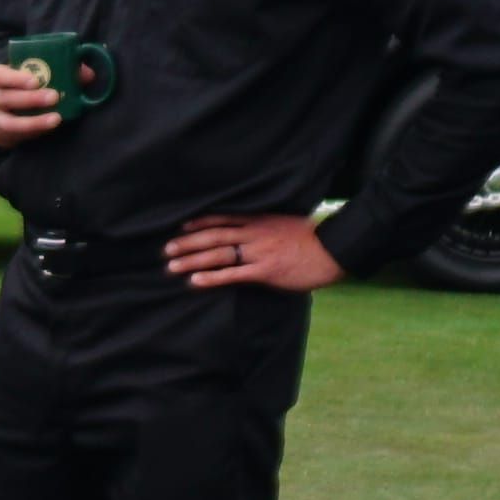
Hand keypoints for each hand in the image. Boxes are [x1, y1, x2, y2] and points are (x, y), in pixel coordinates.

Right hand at [0, 59, 59, 146]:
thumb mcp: (34, 73)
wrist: (5, 109)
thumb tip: (86, 74)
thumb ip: (60, 70)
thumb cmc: (22, 86)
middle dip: (30, 99)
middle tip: (54, 97)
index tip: (36, 81)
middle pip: (5, 98)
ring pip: (9, 122)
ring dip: (33, 121)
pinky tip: (49, 127)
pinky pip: (15, 135)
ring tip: (55, 119)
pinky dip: (33, 132)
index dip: (15, 78)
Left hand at [169, 211, 341, 292]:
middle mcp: (254, 234)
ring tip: (171, 266)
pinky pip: (233, 274)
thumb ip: (267, 228)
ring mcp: (258, 252)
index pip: (223, 219)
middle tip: (166, 249)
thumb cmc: (312, 239)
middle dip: (188, 243)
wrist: (332, 249)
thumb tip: (255, 232)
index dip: (200, 222)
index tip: (182, 225)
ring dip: (192, 260)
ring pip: (218, 254)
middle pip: (213, 236)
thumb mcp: (286, 224)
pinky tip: (195, 280)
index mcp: (259, 221)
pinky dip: (212, 277)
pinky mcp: (265, 270)